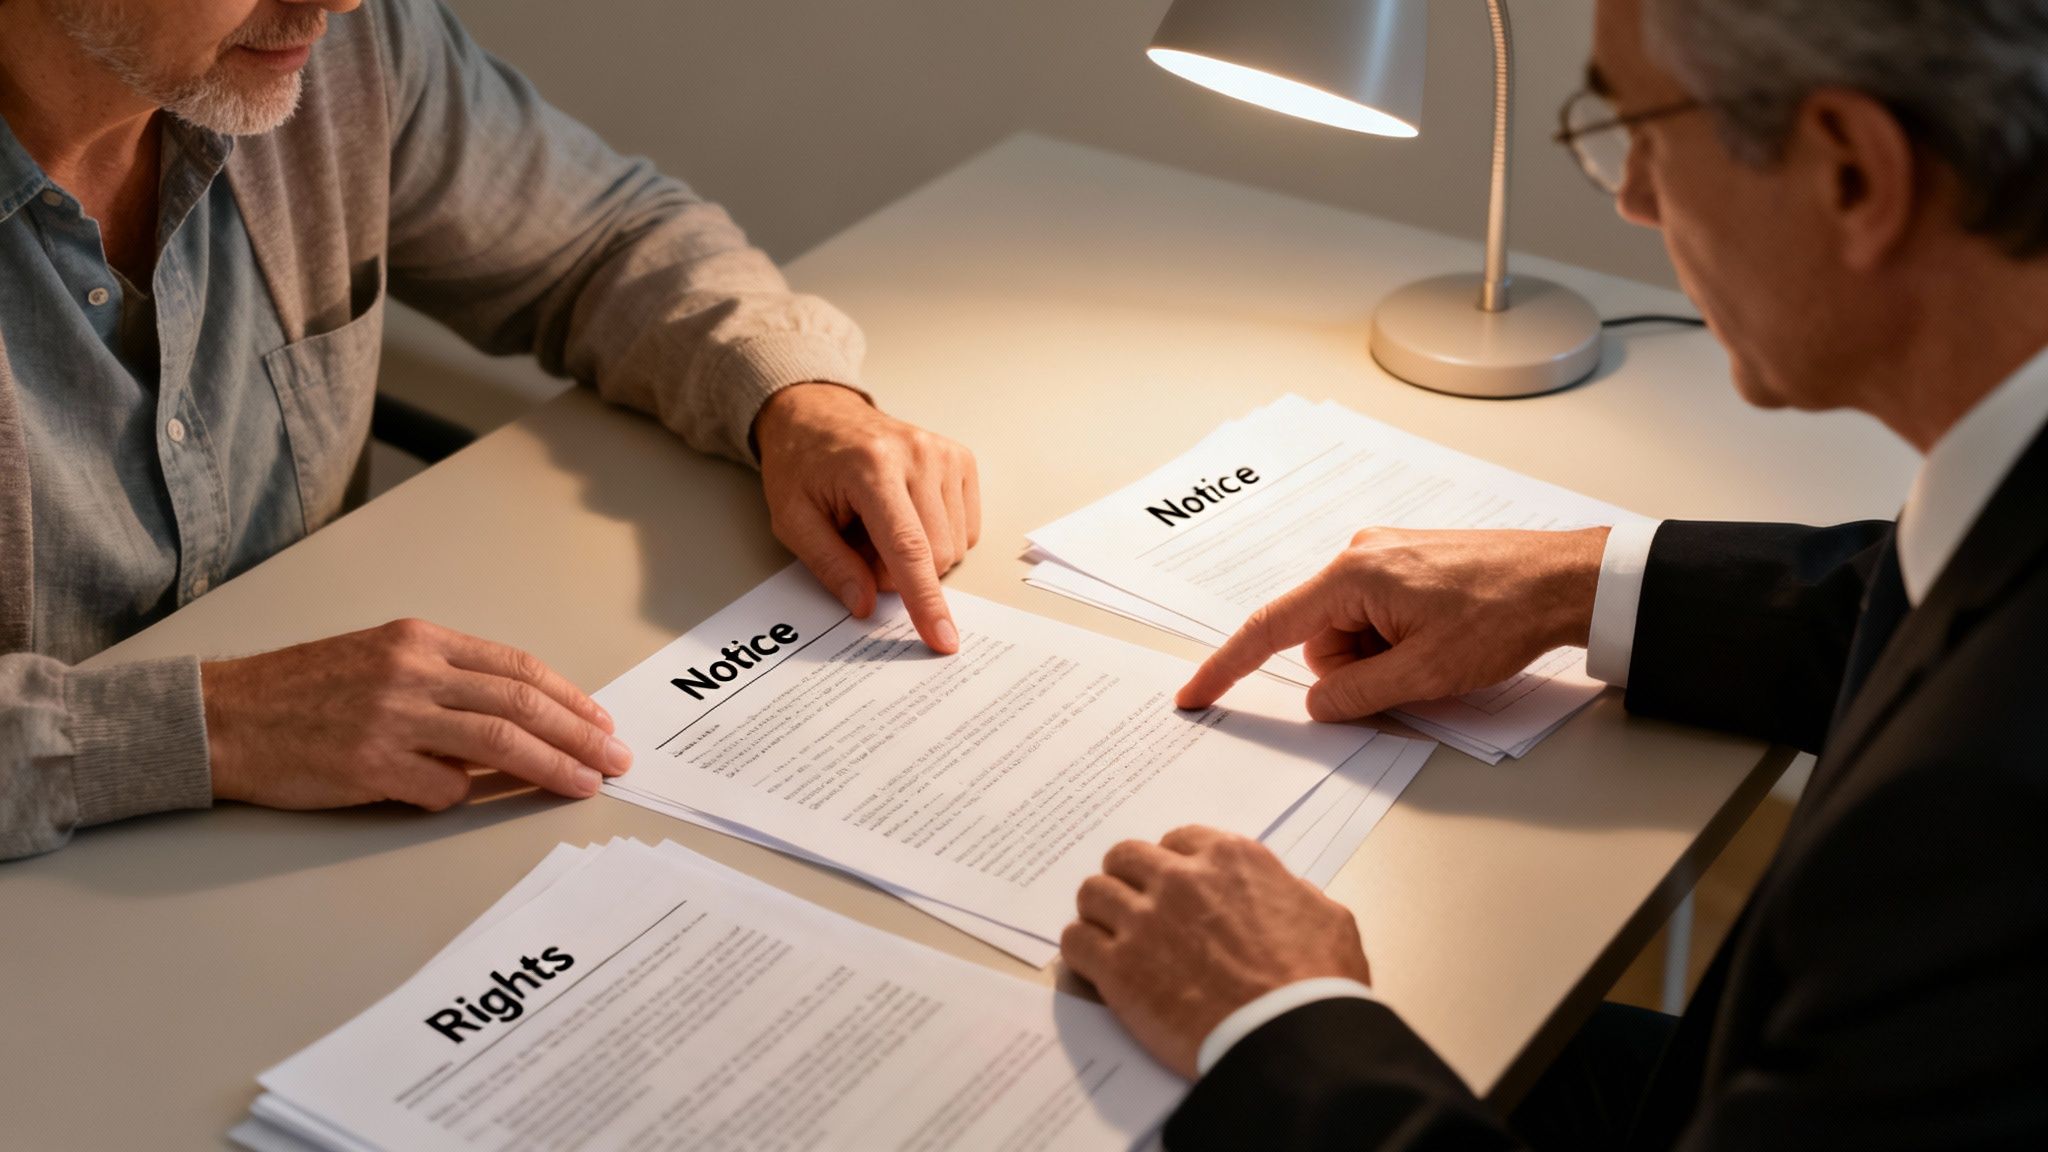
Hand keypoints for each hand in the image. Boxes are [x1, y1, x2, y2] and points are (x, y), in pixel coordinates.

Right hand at [202, 620, 629, 810]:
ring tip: (584, 785)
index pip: (517, 669)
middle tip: (615, 760)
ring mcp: (392, 718)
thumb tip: (516, 722)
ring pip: (499, 744)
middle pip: (521, 705)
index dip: (569, 699)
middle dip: (579, 735)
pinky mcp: (370, 765)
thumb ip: (446, 682)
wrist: (224, 717)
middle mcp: (413, 672)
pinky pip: (442, 789)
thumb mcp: (381, 660)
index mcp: (420, 640)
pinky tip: (462, 800)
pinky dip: (461, 797)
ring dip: (552, 767)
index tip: (602, 724)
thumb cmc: (303, 692)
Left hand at [754, 383, 980, 653]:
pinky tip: (906, 517)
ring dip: (917, 556)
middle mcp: (918, 455)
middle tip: (860, 549)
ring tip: (879, 527)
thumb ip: (829, 565)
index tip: (942, 638)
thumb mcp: (792, 519)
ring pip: (956, 546)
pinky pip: (967, 528)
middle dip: (899, 573)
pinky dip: (937, 538)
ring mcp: (944, 454)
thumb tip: (865, 605)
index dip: (925, 601)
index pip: (908, 548)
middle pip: (937, 554)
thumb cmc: (802, 464)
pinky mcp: (961, 459)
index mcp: (872, 468)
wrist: (818, 413)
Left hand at [1060, 827, 1371, 1078]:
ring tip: (1108, 936)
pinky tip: (1094, 966)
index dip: (1171, 864)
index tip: (1170, 885)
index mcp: (1232, 860)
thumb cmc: (1318, 986)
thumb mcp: (1327, 918)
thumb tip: (1281, 893)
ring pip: (1093, 892)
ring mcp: (1145, 921)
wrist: (1291, 1039)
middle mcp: (1181, 879)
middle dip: (1128, 880)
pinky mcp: (1119, 968)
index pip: (1178, 839)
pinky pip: (1075, 941)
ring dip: (1099, 913)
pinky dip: (1081, 951)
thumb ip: (1292, 893)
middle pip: (1125, 857)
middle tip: (1134, 908)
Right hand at [1176, 527, 1609, 721]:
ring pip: (1348, 632)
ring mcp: (1383, 556)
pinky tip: (1439, 639)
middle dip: (1350, 671)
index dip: (1228, 666)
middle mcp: (1359, 555)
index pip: (1270, 628)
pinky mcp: (1405, 564)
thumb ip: (1357, 695)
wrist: (1565, 579)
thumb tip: (1318, 705)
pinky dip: (1394, 641)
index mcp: (1353, 575)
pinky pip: (1374, 616)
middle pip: (1317, 638)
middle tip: (1410, 675)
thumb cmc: (1503, 615)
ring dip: (1378, 657)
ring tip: (1436, 653)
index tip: (1196, 693)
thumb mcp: (1424, 674)